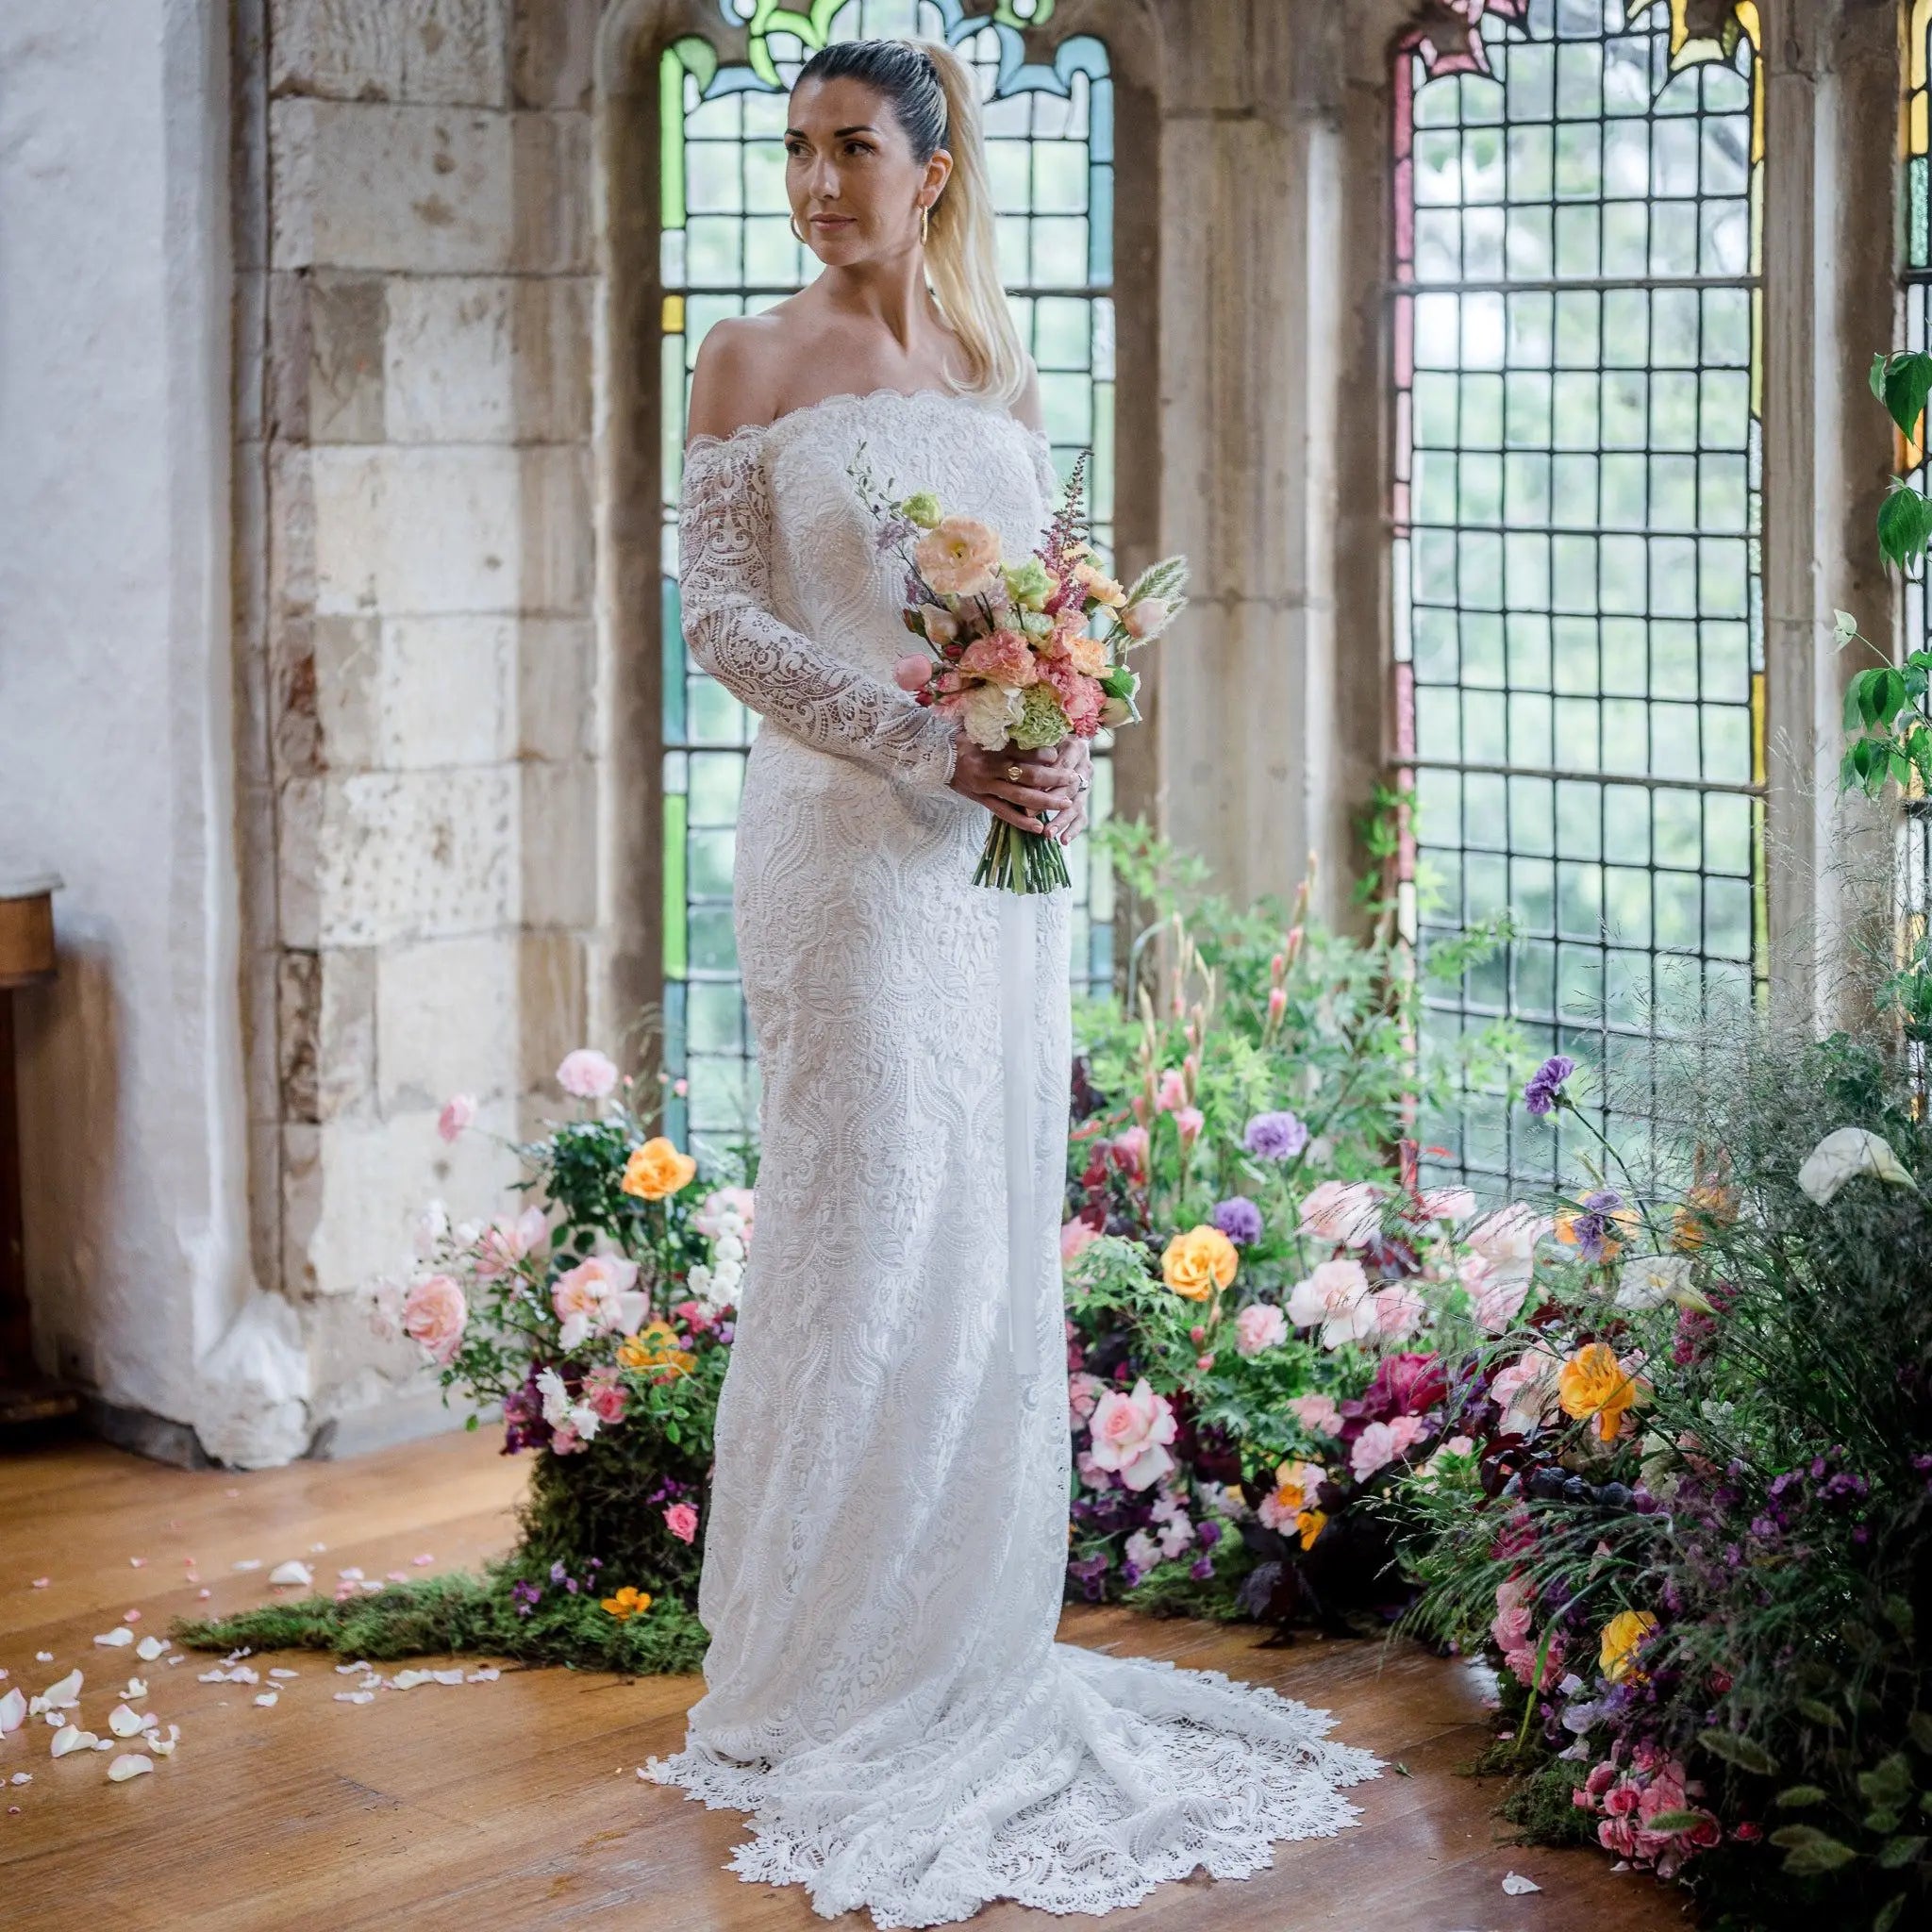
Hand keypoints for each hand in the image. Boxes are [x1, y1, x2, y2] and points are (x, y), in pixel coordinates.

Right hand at [948, 736, 1084, 834]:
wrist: (936, 757)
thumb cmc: (966, 739)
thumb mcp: (985, 729)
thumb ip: (1010, 732)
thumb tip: (1040, 734)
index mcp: (992, 747)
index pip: (1022, 751)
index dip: (1043, 754)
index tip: (1059, 754)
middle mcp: (990, 768)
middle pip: (1026, 775)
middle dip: (1052, 778)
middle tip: (1072, 779)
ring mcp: (986, 787)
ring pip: (1019, 797)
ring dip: (1044, 801)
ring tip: (1064, 803)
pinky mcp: (982, 800)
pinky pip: (1004, 813)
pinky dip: (1022, 821)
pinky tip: (1039, 827)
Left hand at [1039, 735, 1091, 846]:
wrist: (1067, 739)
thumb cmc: (1048, 738)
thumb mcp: (1042, 738)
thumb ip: (1035, 751)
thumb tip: (1018, 770)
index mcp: (1076, 747)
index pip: (1063, 765)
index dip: (1048, 778)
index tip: (1030, 788)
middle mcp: (1085, 766)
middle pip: (1070, 787)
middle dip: (1051, 802)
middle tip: (1030, 813)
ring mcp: (1087, 784)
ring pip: (1077, 804)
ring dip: (1062, 820)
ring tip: (1049, 834)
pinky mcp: (1084, 798)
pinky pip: (1082, 816)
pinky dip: (1074, 829)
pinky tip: (1064, 840)